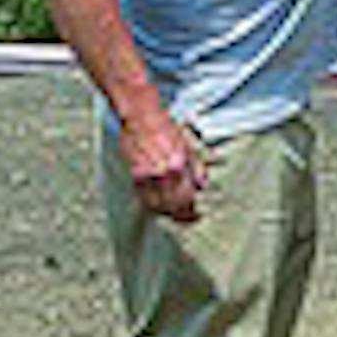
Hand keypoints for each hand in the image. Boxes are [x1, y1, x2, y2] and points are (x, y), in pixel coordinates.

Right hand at [120, 105, 208, 223]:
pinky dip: (153, 206)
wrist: (141, 118)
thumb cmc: (167, 129)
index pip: (186, 197)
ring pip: (157, 205)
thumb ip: (197, 167)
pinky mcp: (134, 175)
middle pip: (172, 204)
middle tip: (188, 218)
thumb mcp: (189, 145)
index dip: (192, 211)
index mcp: (179, 164)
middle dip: (181, 214)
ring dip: (167, 212)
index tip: (197, 216)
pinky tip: (159, 207)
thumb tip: (203, 187)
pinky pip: (144, 198)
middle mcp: (162, 172)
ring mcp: (146, 175)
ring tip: (175, 214)